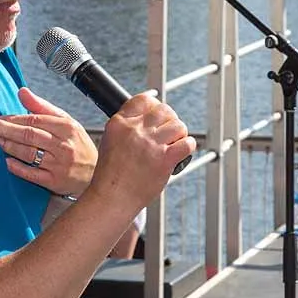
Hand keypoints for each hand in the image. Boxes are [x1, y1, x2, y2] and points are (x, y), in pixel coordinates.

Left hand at [0, 86, 97, 196]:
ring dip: (9, 146)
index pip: (35, 120)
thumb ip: (42, 107)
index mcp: (67, 127)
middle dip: (7, 130)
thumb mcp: (66, 122)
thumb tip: (22, 91)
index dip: (14, 119)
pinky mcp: (55, 182)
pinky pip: (31, 174)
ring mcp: (59, 165)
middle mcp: (64, 145)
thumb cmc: (77, 145)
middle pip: (29, 135)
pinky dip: (17, 168)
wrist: (95, 174)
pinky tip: (6, 162)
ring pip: (28, 153)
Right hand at [91, 92, 195, 211]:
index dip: (155, 105)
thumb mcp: (110, 142)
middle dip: (170, 119)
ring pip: (178, 125)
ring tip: (172, 145)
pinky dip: (187, 147)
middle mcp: (135, 130)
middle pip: (164, 110)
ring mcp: (150, 144)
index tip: (158, 114)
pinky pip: (187, 143)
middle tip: (168, 132)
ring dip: (179, 134)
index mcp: (119, 124)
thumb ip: (128, 128)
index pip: (143, 100)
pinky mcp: (164, 159)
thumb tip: (150, 117)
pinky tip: (179, 153)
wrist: (112, 197)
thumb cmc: (111, 176)